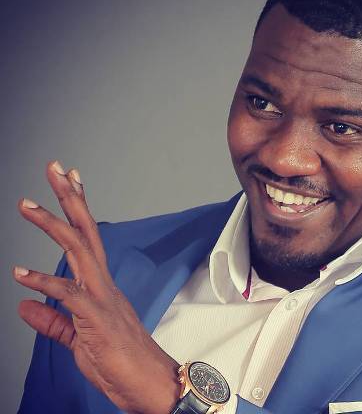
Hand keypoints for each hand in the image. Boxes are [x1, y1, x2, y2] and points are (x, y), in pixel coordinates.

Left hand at [14, 160, 179, 413]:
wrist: (150, 383)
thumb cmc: (120, 362)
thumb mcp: (77, 339)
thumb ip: (50, 320)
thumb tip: (23, 304)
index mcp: (100, 286)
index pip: (87, 238)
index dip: (77, 208)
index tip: (69, 181)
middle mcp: (103, 284)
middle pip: (86, 231)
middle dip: (70, 198)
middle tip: (55, 168)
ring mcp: (102, 298)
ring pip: (79, 250)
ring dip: (52, 224)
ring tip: (28, 204)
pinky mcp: (96, 318)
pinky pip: (68, 295)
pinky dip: (43, 282)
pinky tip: (20, 273)